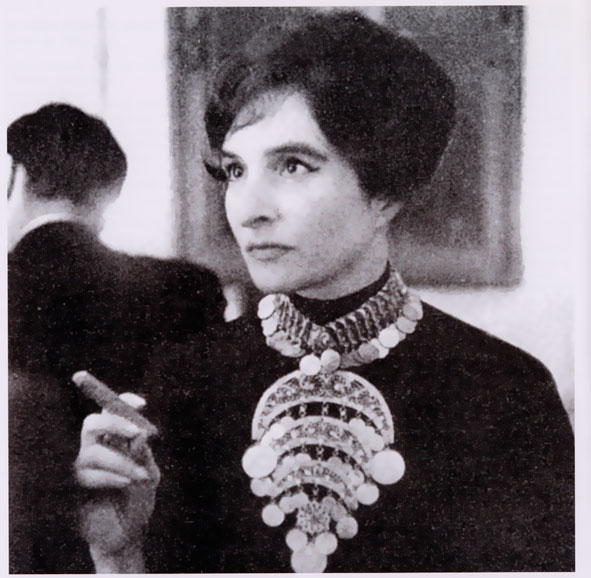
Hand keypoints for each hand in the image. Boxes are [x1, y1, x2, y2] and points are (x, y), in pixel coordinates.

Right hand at [75, 393, 159, 568]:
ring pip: (92, 450)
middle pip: (92, 422)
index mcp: (116, 439)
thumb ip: (143, 455)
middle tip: (135, 432)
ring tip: (139, 476)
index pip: (112, 411)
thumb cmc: (138, 499)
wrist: (127, 533)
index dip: (123, 402)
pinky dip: (111, 476)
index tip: (142, 405)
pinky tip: (125, 484)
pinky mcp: (75, 484)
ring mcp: (84, 465)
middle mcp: (97, 447)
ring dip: (121, 461)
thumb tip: (140, 434)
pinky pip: (88, 473)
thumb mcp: (149, 474)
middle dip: (113, 423)